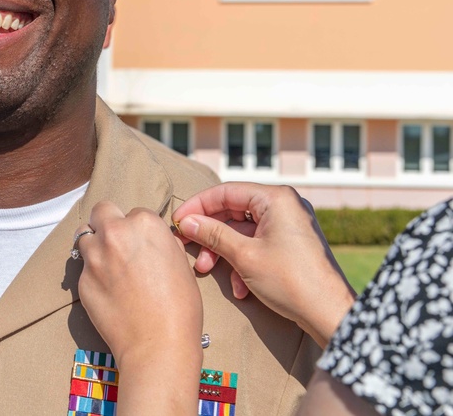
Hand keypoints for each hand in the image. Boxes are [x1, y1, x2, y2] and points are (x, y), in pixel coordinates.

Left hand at [76, 203, 201, 413]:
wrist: (158, 344)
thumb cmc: (179, 307)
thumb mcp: (181, 264)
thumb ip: (161, 244)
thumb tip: (151, 242)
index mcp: (145, 224)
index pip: (135, 212)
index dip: (138, 229)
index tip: (142, 244)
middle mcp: (115, 233)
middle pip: (101, 211)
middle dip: (108, 222)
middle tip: (117, 242)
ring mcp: (94, 256)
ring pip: (84, 236)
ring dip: (95, 244)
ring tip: (107, 263)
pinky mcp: (82, 280)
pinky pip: (83, 267)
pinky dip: (92, 273)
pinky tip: (107, 289)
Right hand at [173, 182, 354, 346]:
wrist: (329, 314)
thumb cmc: (292, 282)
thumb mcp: (244, 256)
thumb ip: (212, 234)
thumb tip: (186, 222)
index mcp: (276, 198)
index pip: (225, 192)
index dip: (197, 206)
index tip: (178, 222)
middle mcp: (284, 205)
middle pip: (233, 211)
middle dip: (210, 234)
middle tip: (190, 249)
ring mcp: (289, 224)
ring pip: (243, 230)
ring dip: (224, 251)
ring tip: (209, 270)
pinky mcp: (291, 243)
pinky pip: (257, 243)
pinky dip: (243, 261)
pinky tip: (239, 286)